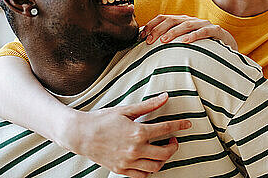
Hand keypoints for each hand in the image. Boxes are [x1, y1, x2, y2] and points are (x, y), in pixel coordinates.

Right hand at [65, 93, 190, 176]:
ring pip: (156, 166)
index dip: (180, 125)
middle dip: (174, 145)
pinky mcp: (121, 170)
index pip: (166, 129)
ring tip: (162, 149)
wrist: (80, 134)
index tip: (187, 124)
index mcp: (138, 132)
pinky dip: (150, 169)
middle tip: (173, 139)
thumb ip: (148, 105)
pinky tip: (149, 159)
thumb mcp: (126, 110)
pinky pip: (142, 175)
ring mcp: (128, 162)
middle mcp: (135, 149)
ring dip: (164, 158)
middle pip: (165, 152)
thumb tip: (165, 97)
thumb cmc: (102, 120)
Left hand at [140, 14, 237, 50]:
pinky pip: (204, 31)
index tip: (141, 36)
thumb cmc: (203, 47)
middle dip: (158, 29)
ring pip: (186, 24)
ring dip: (173, 32)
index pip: (163, 18)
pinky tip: (185, 42)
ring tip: (163, 41)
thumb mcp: (184, 44)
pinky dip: (194, 36)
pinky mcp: (216, 31)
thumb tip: (148, 49)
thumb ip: (170, 43)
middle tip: (148, 41)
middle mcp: (191, 20)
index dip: (151, 25)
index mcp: (182, 21)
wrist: (229, 47)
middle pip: (172, 20)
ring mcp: (204, 24)